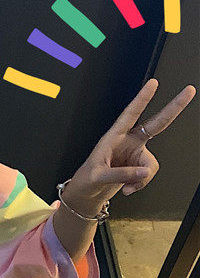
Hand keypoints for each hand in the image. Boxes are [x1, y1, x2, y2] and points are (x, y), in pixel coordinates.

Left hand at [66, 78, 195, 213]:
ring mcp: (136, 153)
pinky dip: (139, 184)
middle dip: (174, 107)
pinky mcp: (139, 166)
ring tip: (125, 186)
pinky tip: (127, 188)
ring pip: (151, 164)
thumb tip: (145, 172)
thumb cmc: (87, 179)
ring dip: (141, 179)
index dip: (141, 99)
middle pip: (156, 123)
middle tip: (189, 90)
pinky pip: (148, 175)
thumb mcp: (98, 177)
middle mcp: (128, 142)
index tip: (152, 84)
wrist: (88, 193)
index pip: (130, 115)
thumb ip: (122, 174)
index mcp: (114, 137)